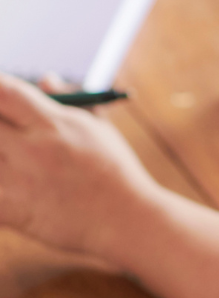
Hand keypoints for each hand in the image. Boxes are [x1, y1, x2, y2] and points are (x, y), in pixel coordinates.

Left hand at [0, 74, 160, 258]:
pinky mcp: (12, 210)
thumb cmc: (115, 170)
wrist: (126, 219)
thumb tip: (44, 78)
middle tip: (2, 130)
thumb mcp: (98, 128)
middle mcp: (33, 148)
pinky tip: (7, 182)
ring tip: (10, 157)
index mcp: (56, 123)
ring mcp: (19, 180)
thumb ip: (68, 99)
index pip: (5, 92)